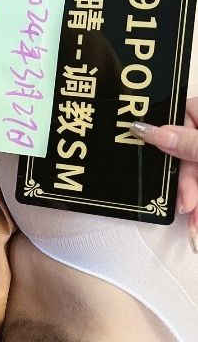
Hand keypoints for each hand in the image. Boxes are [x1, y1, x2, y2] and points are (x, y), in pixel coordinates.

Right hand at [132, 97, 197, 248]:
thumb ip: (188, 142)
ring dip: (192, 203)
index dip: (168, 134)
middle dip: (184, 184)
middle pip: (185, 153)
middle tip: (186, 205)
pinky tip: (196, 226)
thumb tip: (148, 129)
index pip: (183, 113)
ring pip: (193, 177)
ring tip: (194, 228)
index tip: (158, 156)